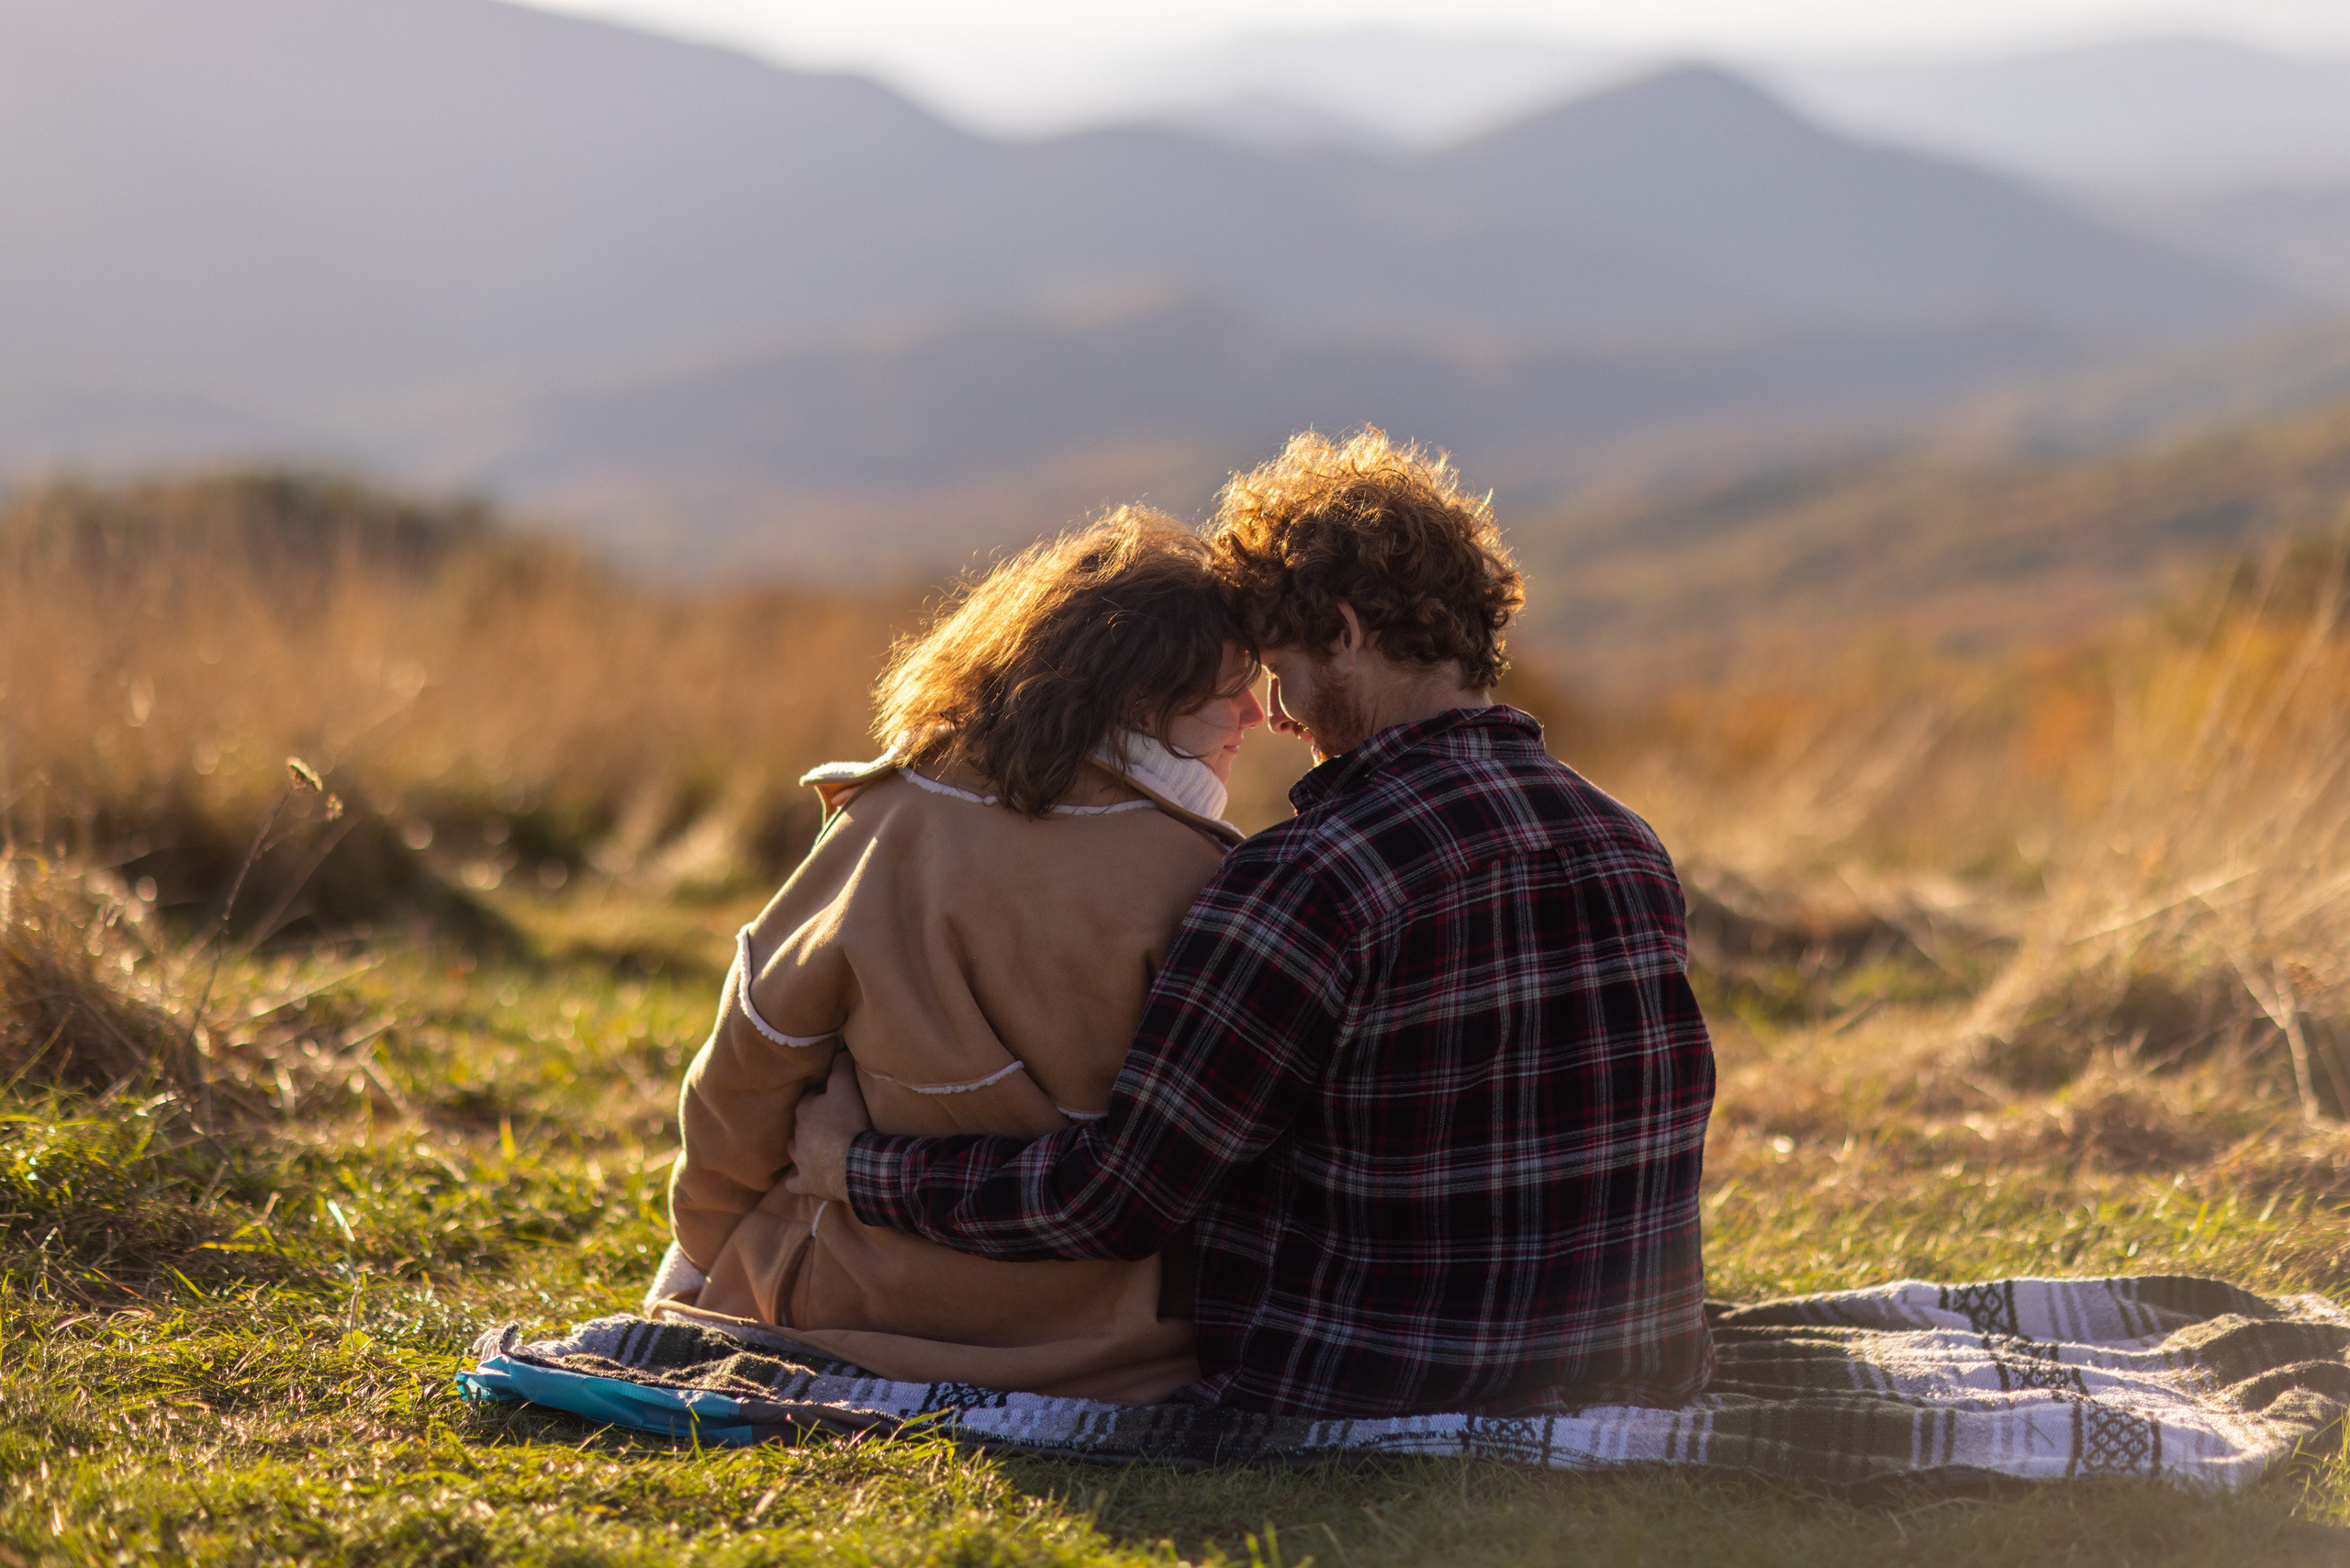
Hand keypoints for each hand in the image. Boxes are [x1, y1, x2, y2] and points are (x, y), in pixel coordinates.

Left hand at [784, 1052, 870, 1203]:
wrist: (855, 1162)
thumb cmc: (851, 1121)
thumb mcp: (848, 1085)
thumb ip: (841, 1065)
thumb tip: (838, 1051)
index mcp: (804, 1110)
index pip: (810, 1098)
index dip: (824, 1096)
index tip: (837, 1097)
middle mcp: (797, 1135)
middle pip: (803, 1124)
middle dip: (814, 1121)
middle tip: (833, 1120)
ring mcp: (801, 1161)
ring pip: (795, 1150)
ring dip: (803, 1147)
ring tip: (816, 1146)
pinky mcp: (808, 1182)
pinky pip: (795, 1182)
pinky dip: (796, 1180)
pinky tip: (798, 1180)